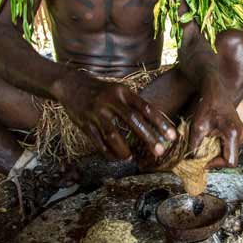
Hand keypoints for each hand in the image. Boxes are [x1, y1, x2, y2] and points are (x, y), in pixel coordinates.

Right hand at [59, 73, 175, 159]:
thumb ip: (134, 104)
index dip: (160, 123)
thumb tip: (157, 122)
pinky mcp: (84, 123)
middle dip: (148, 137)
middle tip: (159, 152)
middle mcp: (110, 101)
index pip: (145, 107)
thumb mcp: (119, 90)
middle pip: (132, 120)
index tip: (172, 136)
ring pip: (113, 134)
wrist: (70, 84)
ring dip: (123, 149)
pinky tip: (114, 157)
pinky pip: (97, 141)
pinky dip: (107, 152)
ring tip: (130, 157)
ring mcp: (96, 112)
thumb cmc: (102, 91)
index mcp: (122, 92)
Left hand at [189, 92, 242, 167]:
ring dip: (216, 153)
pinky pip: (230, 147)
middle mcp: (242, 136)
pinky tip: (210, 140)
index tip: (203, 162)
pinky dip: (219, 148)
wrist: (218, 92)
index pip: (230, 162)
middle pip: (230, 158)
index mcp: (233, 134)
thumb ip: (195, 146)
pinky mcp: (240, 134)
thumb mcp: (198, 127)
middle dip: (214, 159)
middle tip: (200, 155)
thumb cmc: (208, 106)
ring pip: (230, 153)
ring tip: (204, 145)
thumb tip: (192, 161)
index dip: (215, 165)